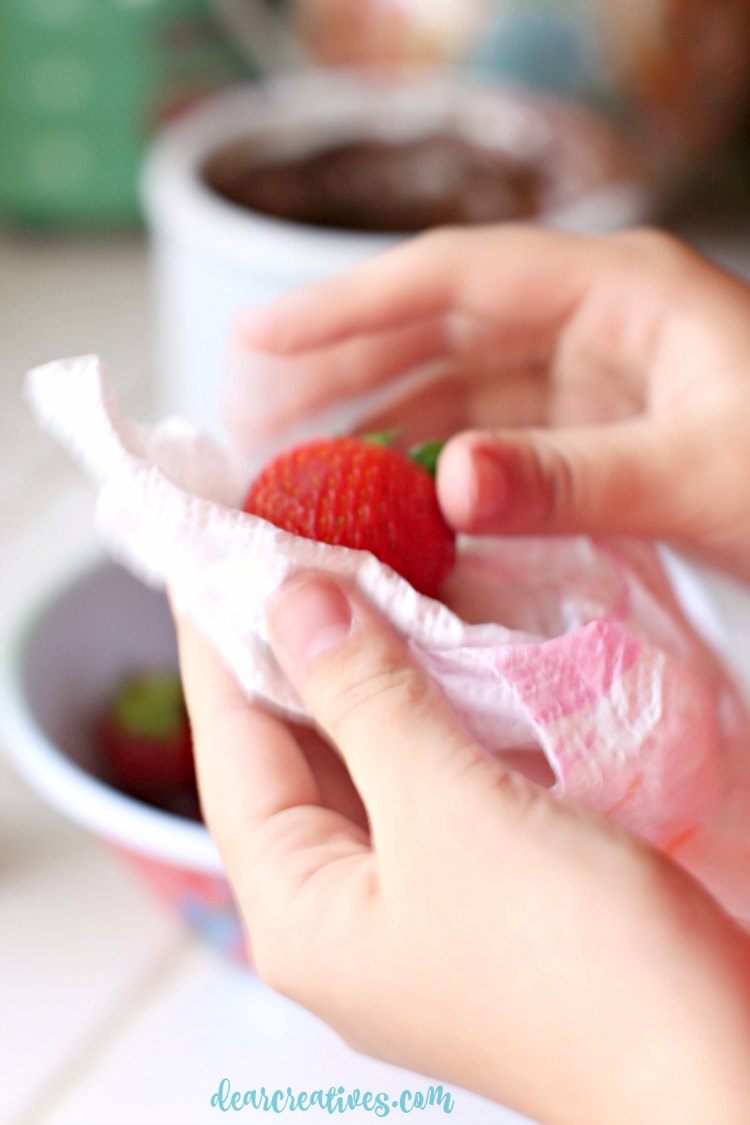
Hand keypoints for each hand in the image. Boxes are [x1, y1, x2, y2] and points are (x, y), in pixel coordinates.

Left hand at [175, 574, 749, 1124]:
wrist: (710, 1065)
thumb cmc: (577, 962)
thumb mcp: (452, 812)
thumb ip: (366, 701)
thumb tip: (297, 604)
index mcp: (301, 913)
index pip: (230, 747)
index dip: (216, 641)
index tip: (212, 551)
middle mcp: (340, 912)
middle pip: (287, 753)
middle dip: (288, 648)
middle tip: (288, 549)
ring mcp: (409, 901)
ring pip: (358, 760)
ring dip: (357, 672)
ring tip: (349, 577)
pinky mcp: (473, 884)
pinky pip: (420, 775)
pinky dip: (419, 707)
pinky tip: (427, 649)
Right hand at [226, 226, 749, 580]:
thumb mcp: (697, 473)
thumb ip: (571, 477)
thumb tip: (449, 479)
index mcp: (618, 294)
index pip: (454, 275)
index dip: (348, 301)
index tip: (260, 335)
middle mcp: (595, 328)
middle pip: (442, 331)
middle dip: (346, 368)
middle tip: (257, 416)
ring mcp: (595, 388)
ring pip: (461, 393)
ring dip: (381, 424)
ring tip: (303, 463)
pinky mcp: (598, 444)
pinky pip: (496, 447)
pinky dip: (438, 472)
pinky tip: (389, 498)